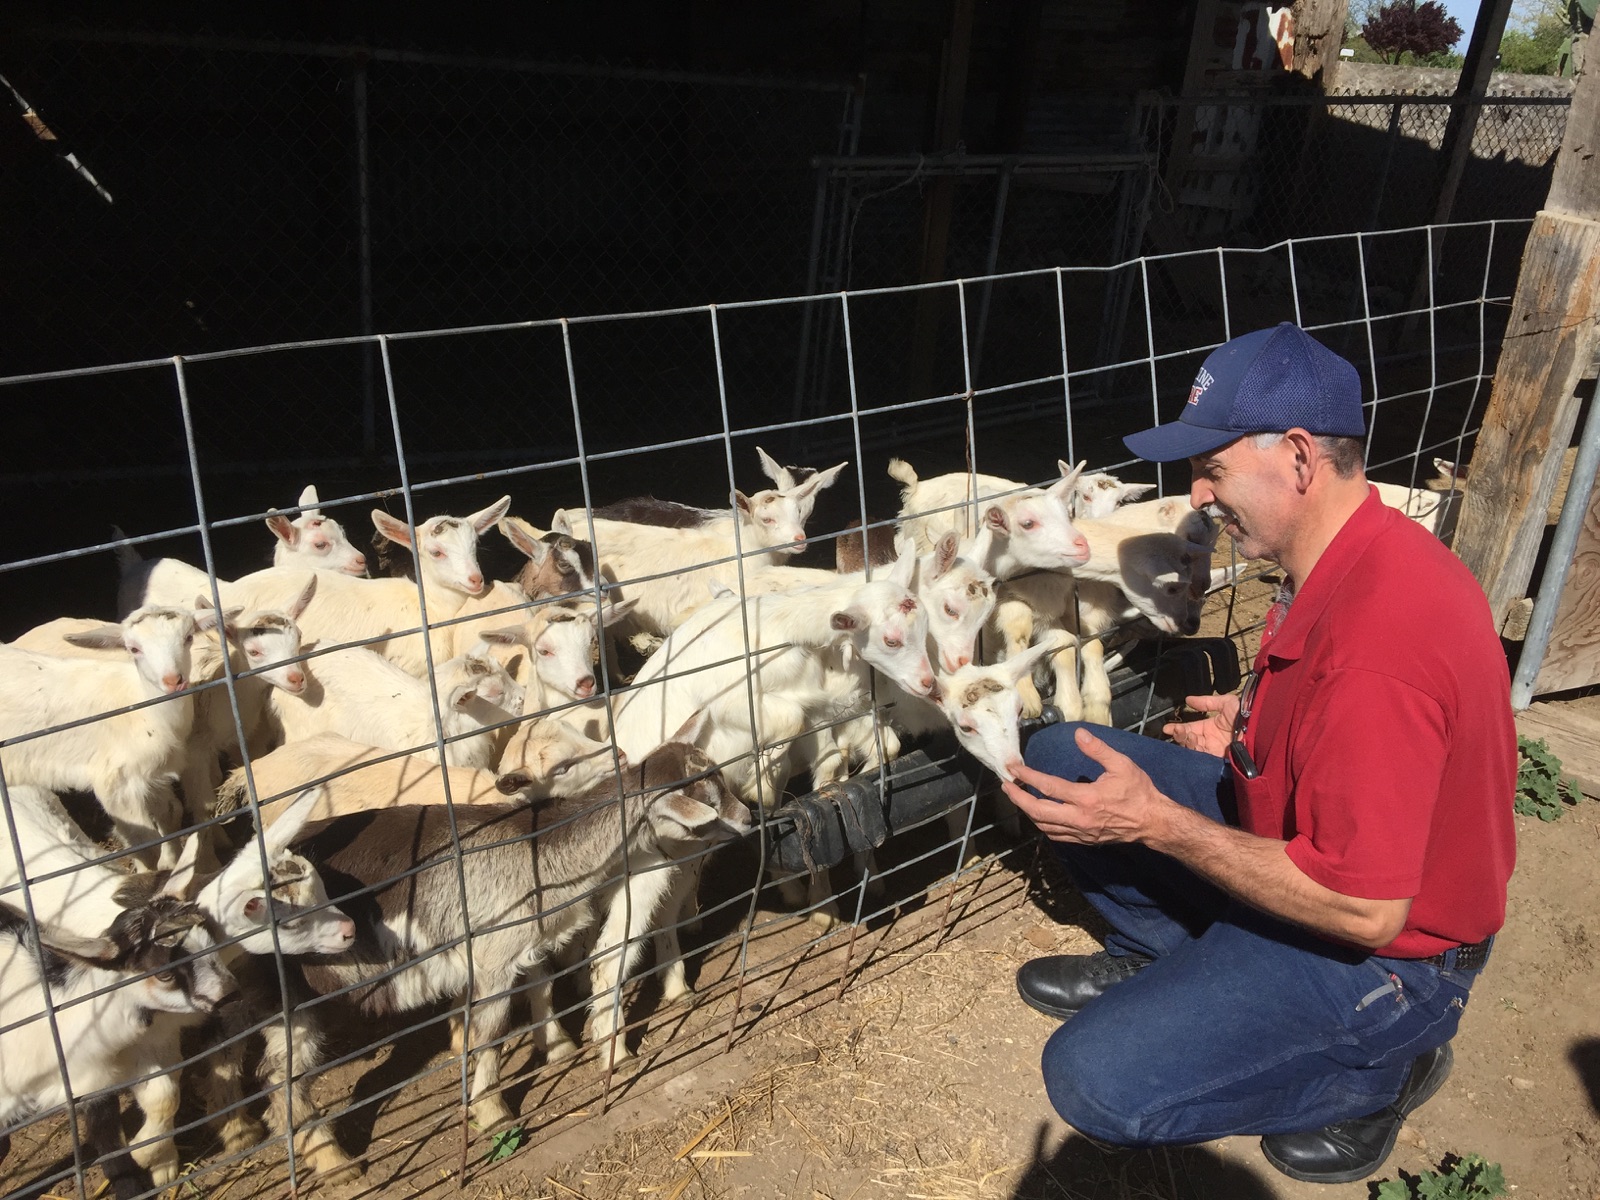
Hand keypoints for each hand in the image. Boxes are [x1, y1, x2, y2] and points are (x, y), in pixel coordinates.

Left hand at [999, 727, 1169, 845]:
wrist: (1154, 823)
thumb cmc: (1139, 792)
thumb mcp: (1122, 765)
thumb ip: (1098, 749)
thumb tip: (1078, 734)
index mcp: (1086, 798)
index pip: (1048, 787)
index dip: (1027, 777)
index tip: (1013, 768)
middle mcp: (1079, 818)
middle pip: (1038, 811)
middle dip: (1018, 799)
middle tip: (1006, 785)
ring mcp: (1080, 832)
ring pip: (1044, 826)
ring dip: (1027, 812)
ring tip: (1017, 798)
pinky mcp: (1084, 840)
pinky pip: (1056, 835)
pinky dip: (1042, 825)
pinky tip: (1038, 816)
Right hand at [1162, 693, 1238, 756]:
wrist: (1259, 727)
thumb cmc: (1244, 713)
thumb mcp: (1226, 703)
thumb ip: (1207, 702)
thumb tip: (1187, 699)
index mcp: (1210, 728)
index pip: (1191, 728)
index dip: (1178, 728)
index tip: (1167, 728)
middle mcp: (1210, 740)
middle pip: (1189, 740)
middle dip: (1180, 736)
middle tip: (1176, 731)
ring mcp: (1214, 751)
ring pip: (1193, 749)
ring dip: (1187, 742)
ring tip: (1188, 734)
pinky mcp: (1218, 760)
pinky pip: (1202, 758)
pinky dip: (1195, 751)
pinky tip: (1194, 742)